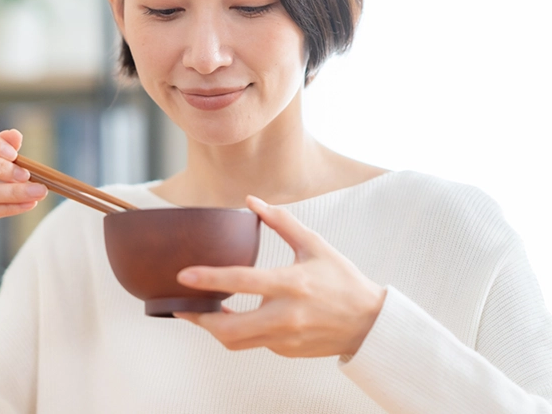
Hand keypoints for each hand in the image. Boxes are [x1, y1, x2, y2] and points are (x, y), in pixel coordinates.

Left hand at [174, 196, 385, 357]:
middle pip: (229, 329)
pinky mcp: (286, 351)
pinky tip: (235, 318)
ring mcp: (285, 338)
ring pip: (235, 342)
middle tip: (181, 305)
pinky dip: (239, 331)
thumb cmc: (342, 280)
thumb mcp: (315, 245)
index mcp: (291, 284)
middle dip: (199, 318)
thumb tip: (251, 200)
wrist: (370, 324)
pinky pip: (253, 342)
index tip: (183, 275)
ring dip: (213, 328)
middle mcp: (285, 316)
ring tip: (201, 312)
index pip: (242, 281)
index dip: (209, 279)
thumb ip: (281, 222)